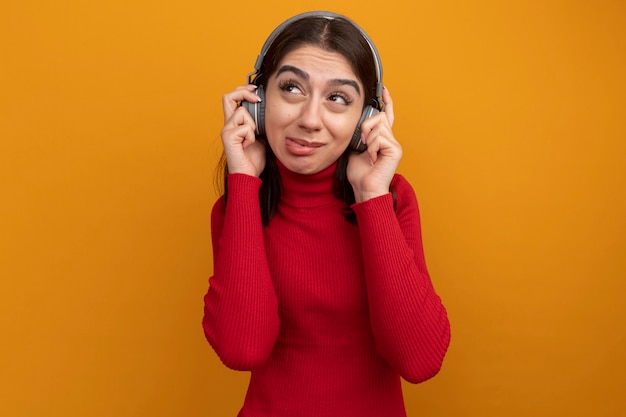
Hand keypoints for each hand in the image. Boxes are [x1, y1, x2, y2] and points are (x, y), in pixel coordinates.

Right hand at [221, 85, 265, 176]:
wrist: (249, 175)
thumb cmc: (254, 159)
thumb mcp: (261, 136)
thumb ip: (260, 123)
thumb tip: (268, 110)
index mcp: (234, 123)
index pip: (232, 99)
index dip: (242, 90)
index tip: (255, 90)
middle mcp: (227, 124)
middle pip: (228, 96)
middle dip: (243, 92)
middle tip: (256, 97)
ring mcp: (226, 130)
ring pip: (242, 112)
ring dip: (253, 124)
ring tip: (252, 139)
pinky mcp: (228, 137)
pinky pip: (245, 127)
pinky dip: (251, 136)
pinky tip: (248, 145)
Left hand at [347, 87, 401, 202]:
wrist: (364, 189)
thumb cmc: (359, 174)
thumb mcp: (354, 149)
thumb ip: (358, 135)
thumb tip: (357, 126)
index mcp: (382, 138)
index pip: (386, 115)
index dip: (386, 102)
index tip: (384, 90)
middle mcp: (390, 139)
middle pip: (378, 117)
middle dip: (366, 127)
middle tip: (362, 143)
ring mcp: (394, 144)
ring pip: (377, 126)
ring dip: (367, 139)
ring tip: (368, 154)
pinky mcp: (395, 150)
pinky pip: (379, 137)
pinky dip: (371, 148)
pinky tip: (372, 158)